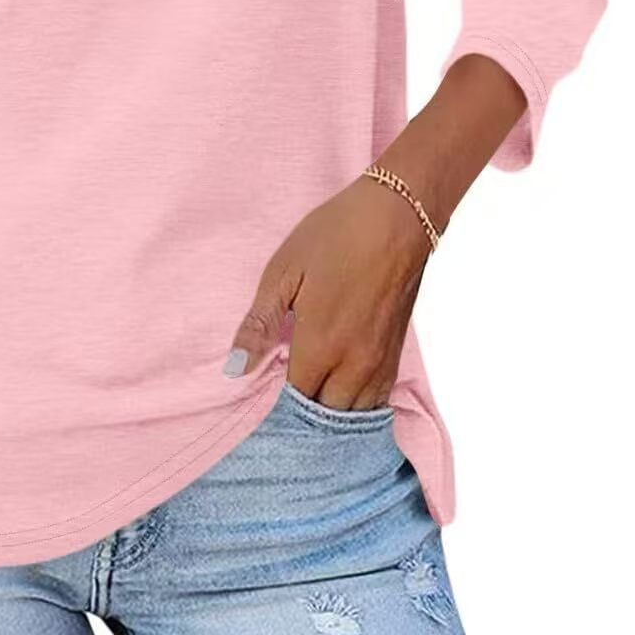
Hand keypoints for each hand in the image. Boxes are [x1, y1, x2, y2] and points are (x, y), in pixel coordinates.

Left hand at [225, 175, 430, 408]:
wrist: (399, 217)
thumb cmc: (336, 236)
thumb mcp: (284, 271)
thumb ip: (260, 324)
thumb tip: (234, 368)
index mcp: (321, 346)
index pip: (294, 403)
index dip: (274, 408)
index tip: (258, 405)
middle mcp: (354, 364)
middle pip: (325, 417)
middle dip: (302, 418)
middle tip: (279, 409)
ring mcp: (380, 362)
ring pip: (355, 414)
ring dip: (330, 414)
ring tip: (308, 407)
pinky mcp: (396, 353)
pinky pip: (376, 400)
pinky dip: (357, 406)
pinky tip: (339, 395)